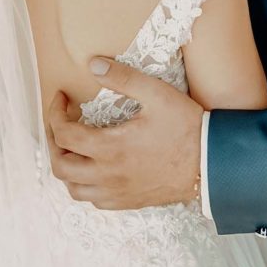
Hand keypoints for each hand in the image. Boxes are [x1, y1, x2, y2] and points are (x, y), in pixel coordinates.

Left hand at [47, 57, 202, 210]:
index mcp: (110, 148)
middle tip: (61, 121)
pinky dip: (84, 183)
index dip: (54, 113)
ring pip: (73, 188)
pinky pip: (93, 199)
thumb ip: (123, 78)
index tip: (61, 98)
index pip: (63, 135)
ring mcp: (117, 192)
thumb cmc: (187, 128)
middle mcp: (108, 175)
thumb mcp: (157, 94)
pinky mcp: (128, 201)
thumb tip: (93, 65)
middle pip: (60, 165)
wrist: (212, 163)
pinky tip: (94, 166)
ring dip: (66, 166)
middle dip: (53, 141)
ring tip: (73, 145)